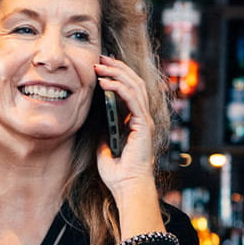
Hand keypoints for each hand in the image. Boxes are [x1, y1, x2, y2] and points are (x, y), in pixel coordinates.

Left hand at [93, 54, 156, 196]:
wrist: (126, 186)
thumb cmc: (117, 172)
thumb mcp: (105, 145)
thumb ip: (105, 131)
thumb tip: (98, 119)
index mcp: (135, 121)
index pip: (130, 90)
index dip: (117, 75)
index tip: (101, 65)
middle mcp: (143, 118)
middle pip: (134, 83)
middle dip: (117, 68)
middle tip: (100, 58)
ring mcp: (144, 121)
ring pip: (134, 87)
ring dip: (116, 73)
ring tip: (100, 65)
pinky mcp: (143, 125)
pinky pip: (133, 100)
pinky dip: (119, 88)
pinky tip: (106, 82)